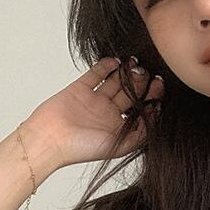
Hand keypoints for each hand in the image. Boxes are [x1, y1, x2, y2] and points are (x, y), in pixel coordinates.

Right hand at [22, 56, 164, 171]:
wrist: (49, 140)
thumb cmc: (81, 148)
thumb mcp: (120, 146)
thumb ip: (141, 133)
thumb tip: (157, 115)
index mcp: (119, 128)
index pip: (141, 109)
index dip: (152, 96)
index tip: (159, 85)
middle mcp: (108, 114)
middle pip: (131, 93)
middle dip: (141, 82)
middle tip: (148, 72)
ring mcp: (94, 100)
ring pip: (116, 82)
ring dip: (127, 72)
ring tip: (135, 64)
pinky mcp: (79, 89)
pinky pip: (96, 74)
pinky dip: (106, 66)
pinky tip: (117, 61)